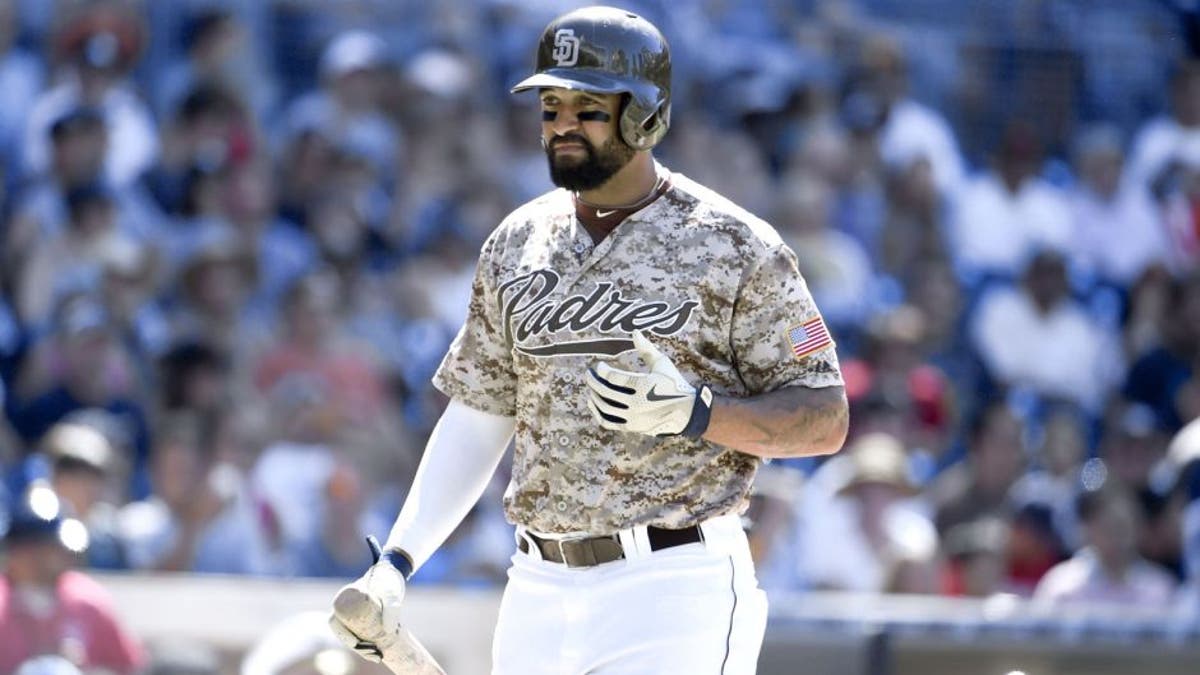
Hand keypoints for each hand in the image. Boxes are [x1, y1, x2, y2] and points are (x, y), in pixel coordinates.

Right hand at [329, 536, 407, 662]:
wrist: (395, 573)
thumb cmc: (388, 580)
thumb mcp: (391, 593)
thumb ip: (391, 608)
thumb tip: (388, 631)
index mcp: (343, 600)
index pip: (336, 623)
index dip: (344, 637)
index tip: (357, 644)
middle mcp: (346, 609)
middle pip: (345, 634)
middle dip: (357, 648)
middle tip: (374, 654)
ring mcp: (355, 615)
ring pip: (353, 636)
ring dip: (363, 649)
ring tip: (378, 657)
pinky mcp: (365, 620)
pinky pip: (362, 635)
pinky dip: (368, 645)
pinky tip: (378, 654)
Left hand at [586, 330, 713, 437]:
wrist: (687, 412)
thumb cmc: (674, 384)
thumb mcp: (663, 364)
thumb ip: (646, 349)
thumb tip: (634, 332)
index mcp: (645, 385)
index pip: (614, 378)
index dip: (602, 371)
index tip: (599, 365)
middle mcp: (638, 402)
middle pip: (606, 392)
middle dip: (593, 382)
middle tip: (589, 374)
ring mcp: (634, 417)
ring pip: (605, 407)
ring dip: (594, 396)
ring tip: (592, 387)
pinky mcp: (632, 427)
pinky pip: (608, 422)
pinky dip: (597, 413)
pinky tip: (592, 403)